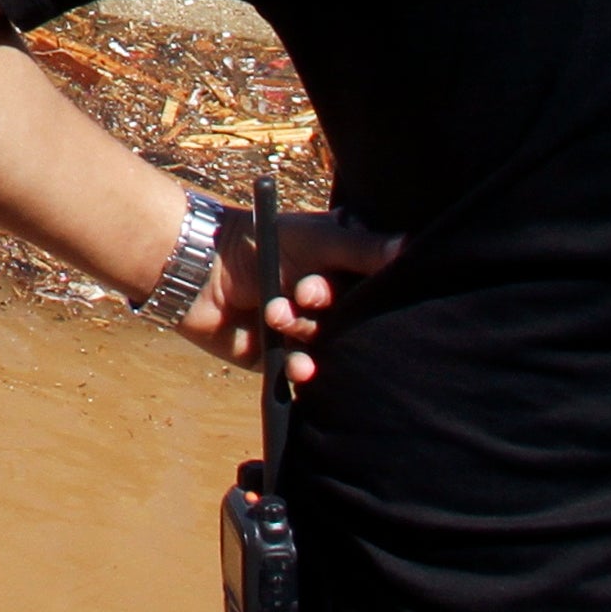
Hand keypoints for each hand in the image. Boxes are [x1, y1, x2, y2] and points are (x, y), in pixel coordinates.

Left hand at [181, 208, 402, 386]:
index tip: (331, 283)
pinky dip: (303, 371)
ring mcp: (305, 330)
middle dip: (327, 312)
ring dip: (305, 332)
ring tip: (276, 314)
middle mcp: (327, 303)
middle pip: (354, 322)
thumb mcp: (315, 238)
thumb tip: (412, 248)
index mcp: (340, 271)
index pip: (374, 290)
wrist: (198, 271)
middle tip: (303, 295)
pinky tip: (297, 367)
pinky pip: (304, 373)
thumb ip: (362, 248)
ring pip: (330, 347)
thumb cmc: (257, 240)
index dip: (362, 292)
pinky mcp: (282, 357)